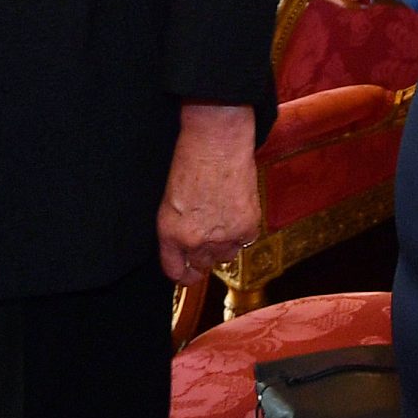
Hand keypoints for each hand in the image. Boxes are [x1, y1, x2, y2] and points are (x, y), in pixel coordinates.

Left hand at [156, 104, 259, 283]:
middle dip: (203, 255)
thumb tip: (186, 249)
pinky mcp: (247, 229)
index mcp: (170, 232)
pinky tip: (236, 209)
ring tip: (222, 216)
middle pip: (202, 266)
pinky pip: (245, 242)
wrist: (217, 142)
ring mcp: (223, 237)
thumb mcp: (170, 200)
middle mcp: (195, 240)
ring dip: (224, 244)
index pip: (175, 271)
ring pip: (225, 257)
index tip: (187, 273)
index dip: (182, 274)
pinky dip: (243, 231)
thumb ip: (177, 228)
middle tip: (208, 236)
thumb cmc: (190, 161)